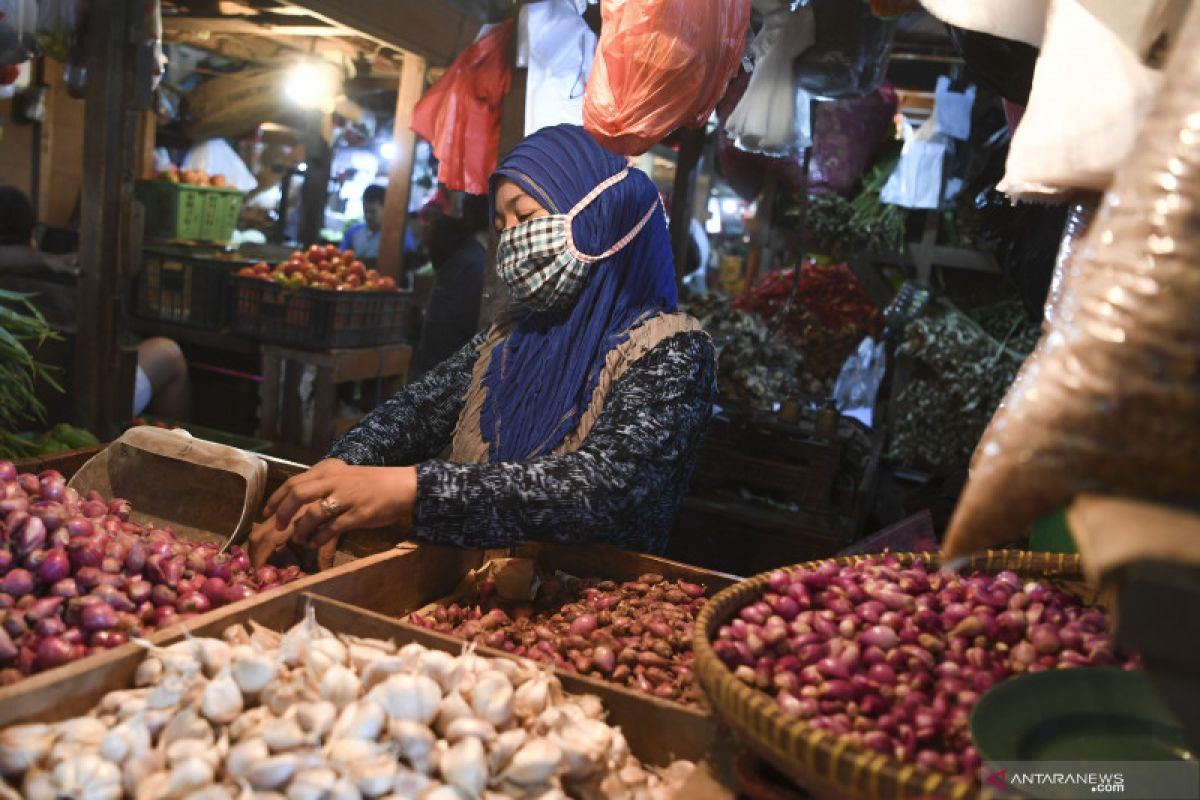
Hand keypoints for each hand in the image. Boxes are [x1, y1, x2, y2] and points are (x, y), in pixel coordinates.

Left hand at [248, 459, 416, 568]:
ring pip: (312, 514)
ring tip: (298, 539)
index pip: (293, 482)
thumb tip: (299, 501)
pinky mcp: (357, 514)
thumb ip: (323, 484)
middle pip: (297, 494)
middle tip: (277, 526)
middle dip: (282, 513)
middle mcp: (334, 481)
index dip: (275, 499)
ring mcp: (346, 497)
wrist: (402, 486)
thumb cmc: (373, 483)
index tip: (265, 513)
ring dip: (301, 530)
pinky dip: (319, 538)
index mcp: (328, 470)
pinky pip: (331, 529)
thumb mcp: (344, 476)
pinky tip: (315, 543)